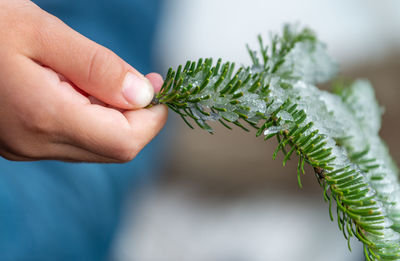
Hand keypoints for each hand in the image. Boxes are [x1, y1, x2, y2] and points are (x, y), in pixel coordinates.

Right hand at [0, 0, 167, 161]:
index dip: (152, 120)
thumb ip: (97, 67)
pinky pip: (75, 140)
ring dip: (118, 118)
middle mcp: (36, 143)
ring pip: (97, 146)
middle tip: (146, 82)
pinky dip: (94, 119)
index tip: (160, 88)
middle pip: (115, 149)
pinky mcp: (23, 142)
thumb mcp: (41, 31)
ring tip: (114, 80)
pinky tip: (86, 90)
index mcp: (44, 117)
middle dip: (140, 119)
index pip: (124, 141)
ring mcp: (27, 148)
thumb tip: (143, 95)